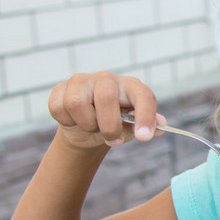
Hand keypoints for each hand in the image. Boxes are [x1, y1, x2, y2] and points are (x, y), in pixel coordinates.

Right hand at [48, 71, 164, 149]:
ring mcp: (81, 81)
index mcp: (131, 87)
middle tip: (112, 140)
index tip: (144, 137)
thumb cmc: (116, 123)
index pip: (143, 96)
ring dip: (86, 124)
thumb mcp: (133, 126)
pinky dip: (68, 122)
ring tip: (93, 127)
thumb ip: (148, 125)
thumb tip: (160, 126)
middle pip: (106, 98)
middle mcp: (107, 79)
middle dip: (109, 126)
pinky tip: (75, 121)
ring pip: (77, 103)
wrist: (88, 128)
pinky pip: (59, 107)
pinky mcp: (60, 89)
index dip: (145, 116)